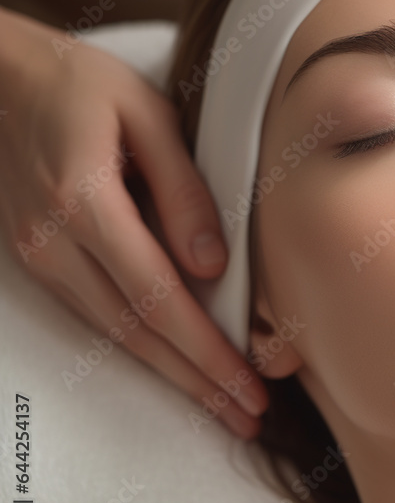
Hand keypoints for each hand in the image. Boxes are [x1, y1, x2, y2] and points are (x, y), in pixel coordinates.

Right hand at [0, 8, 267, 436]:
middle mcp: (54, 243)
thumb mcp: (147, 115)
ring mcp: (39, 257)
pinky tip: (174, 364)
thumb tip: (213, 266)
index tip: (248, 386)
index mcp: (85, 203)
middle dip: (197, 382)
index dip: (207, 350)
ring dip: (172, 375)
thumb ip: (183, 191)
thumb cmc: (78, 84)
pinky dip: (141, 347)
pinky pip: (96, 315)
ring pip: (114, 334)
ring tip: (221, 406)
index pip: (159, 298)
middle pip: (137, 332)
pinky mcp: (38, 260)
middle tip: (248, 417)